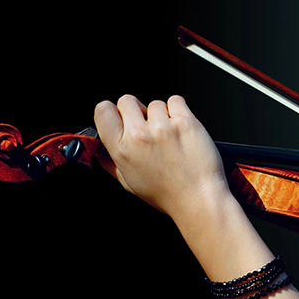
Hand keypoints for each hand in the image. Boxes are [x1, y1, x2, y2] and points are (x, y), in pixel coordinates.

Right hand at [93, 94, 228, 218]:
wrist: (199, 198)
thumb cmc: (167, 194)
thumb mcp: (130, 183)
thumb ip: (111, 164)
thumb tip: (99, 152)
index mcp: (122, 149)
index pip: (103, 110)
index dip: (112, 112)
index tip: (120, 117)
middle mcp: (139, 135)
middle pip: (127, 100)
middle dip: (137, 111)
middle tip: (148, 128)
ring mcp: (163, 127)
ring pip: (155, 104)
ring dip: (162, 116)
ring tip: (170, 137)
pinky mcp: (185, 122)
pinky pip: (176, 101)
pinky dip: (179, 111)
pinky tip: (181, 129)